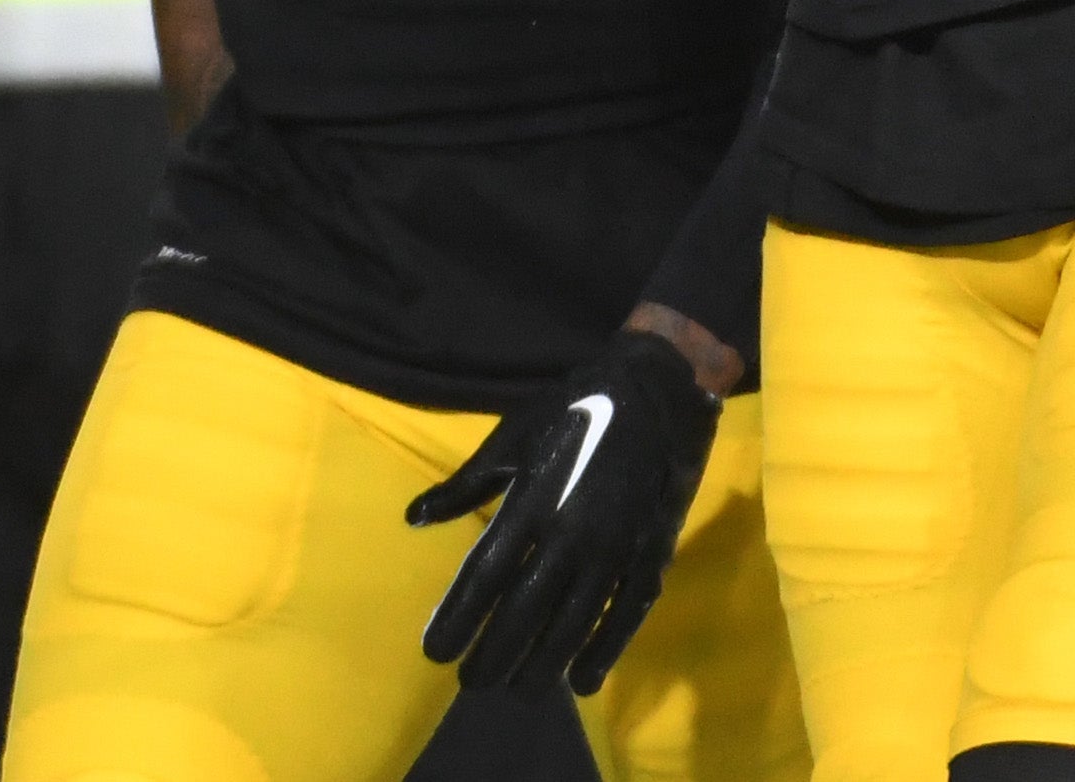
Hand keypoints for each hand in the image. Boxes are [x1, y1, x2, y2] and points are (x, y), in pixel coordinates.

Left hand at [410, 324, 715, 695]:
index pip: (485, 579)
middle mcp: (571, 533)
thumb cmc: (576, 408)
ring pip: (573, 623)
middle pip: (524, 612)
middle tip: (473, 682)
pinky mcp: (652, 551)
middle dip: (494, 654)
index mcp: (532, 501)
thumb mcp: (514, 434)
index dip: (459, 620)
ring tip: (519, 688)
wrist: (659, 386)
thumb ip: (467, 484)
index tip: (436, 653)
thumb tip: (415, 519)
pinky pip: (626, 613)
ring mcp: (616, 547)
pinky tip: (583, 680)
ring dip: (542, 664)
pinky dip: (605, 650)